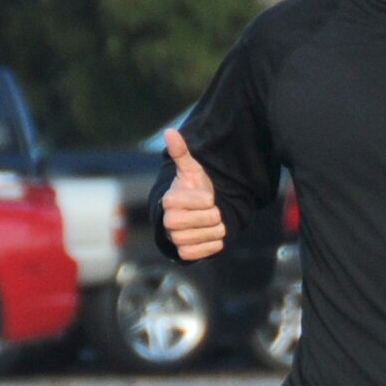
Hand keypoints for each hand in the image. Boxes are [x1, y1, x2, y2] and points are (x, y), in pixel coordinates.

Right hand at [160, 127, 225, 258]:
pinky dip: (214, 243)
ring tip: (210, 222)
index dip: (208, 199)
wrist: (192, 216)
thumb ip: (181, 153)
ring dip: (217, 228)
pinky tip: (209, 235)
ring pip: (210, 235)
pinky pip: (207, 251)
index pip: (203, 201)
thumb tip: (170, 131)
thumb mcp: (190, 171)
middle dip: (215, 214)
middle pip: (208, 219)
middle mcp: (168, 221)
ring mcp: (175, 239)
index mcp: (169, 200)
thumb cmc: (193, 190)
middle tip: (210, 211)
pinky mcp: (184, 254)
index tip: (206, 197)